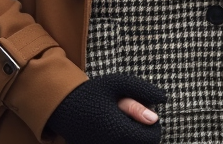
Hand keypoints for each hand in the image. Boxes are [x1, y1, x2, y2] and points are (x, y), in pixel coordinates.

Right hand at [47, 73, 164, 143]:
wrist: (62, 105)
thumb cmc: (93, 92)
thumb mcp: (118, 84)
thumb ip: (142, 93)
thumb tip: (160, 109)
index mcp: (121, 131)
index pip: (153, 138)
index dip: (152, 125)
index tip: (142, 114)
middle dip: (141, 132)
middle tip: (128, 118)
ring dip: (131, 138)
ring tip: (120, 124)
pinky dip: (118, 141)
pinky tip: (111, 131)